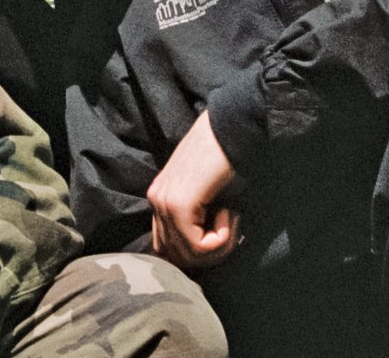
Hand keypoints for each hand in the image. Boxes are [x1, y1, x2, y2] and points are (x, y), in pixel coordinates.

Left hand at [148, 111, 239, 271]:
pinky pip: (199, 247)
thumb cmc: (226, 161)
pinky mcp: (180, 204)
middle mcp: (156, 200)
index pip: (167, 250)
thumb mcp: (205, 196)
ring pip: (190, 256)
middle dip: (210, 254)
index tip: (221, 231)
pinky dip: (222, 238)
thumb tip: (197, 259)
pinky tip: (228, 211)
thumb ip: (194, 221)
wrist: (232, 129)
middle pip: (177, 258)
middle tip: (229, 228)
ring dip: (219, 245)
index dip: (199, 253)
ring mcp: (165, 201)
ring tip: (230, 216)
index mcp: (159, 198)